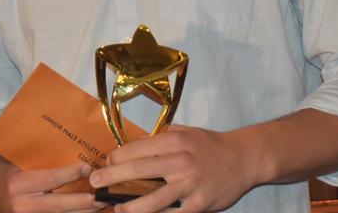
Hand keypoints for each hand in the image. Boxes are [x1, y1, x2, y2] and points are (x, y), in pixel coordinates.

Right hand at [0, 150, 104, 212]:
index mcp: (17, 184)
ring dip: (82, 212)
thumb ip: (40, 163)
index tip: (87, 167)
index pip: (49, 180)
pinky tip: (85, 212)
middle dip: (83, 202)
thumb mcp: (18, 162)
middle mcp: (21, 205)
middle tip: (103, 196)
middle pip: (59, 205)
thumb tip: (71, 152)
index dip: (70, 174)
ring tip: (101, 206)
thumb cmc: (6, 169)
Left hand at [88, 126, 255, 212]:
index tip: (105, 164)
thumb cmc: (207, 144)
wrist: (243, 158)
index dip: (116, 158)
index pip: (135, 149)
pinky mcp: (200, 204)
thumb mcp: (182, 132)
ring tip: (116, 209)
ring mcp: (190, 185)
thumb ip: (158, 139)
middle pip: (137, 171)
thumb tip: (130, 149)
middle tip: (94, 183)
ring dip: (131, 207)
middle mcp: (179, 162)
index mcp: (172, 142)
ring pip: (153, 199)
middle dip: (112, 178)